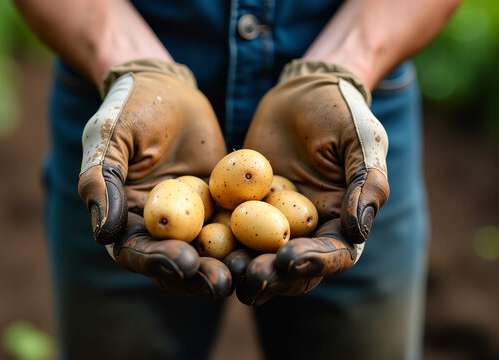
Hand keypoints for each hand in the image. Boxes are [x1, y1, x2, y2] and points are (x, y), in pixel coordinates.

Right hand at [78, 59, 231, 298]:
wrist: (166, 89)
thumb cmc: (128, 110)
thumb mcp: (108, 139)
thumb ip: (100, 181)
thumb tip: (104, 234)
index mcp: (126, 221)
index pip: (139, 252)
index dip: (159, 262)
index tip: (184, 263)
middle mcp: (161, 227)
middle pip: (179, 261)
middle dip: (200, 276)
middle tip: (223, 283)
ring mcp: (194, 218)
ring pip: (213, 249)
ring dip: (231, 265)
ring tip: (252, 272)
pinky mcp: (222, 204)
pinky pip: (239, 222)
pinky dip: (255, 235)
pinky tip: (275, 243)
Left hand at [236, 59, 389, 304]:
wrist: (301, 91)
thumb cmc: (340, 112)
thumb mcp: (362, 140)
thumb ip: (368, 183)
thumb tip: (357, 232)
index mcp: (342, 220)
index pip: (334, 253)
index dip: (314, 261)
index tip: (287, 258)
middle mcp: (308, 228)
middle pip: (294, 267)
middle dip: (274, 277)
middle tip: (251, 277)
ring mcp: (274, 220)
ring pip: (260, 255)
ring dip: (244, 268)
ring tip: (226, 269)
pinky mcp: (244, 207)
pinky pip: (232, 228)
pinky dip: (219, 240)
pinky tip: (202, 247)